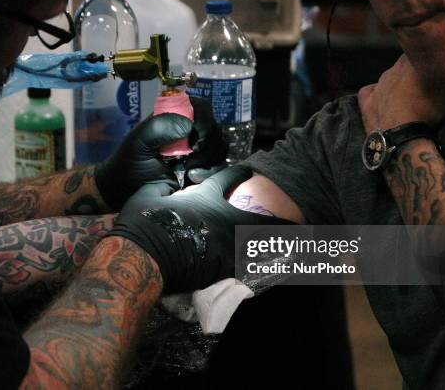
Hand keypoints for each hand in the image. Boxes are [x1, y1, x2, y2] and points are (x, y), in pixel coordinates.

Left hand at [95, 97, 227, 209]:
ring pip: (220, 148)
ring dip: (207, 160)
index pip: (202, 108)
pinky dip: (209, 173)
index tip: (194, 138)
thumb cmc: (131, 162)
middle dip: (205, 145)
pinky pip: (219, 166)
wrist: (130, 191)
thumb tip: (189, 126)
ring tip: (187, 170)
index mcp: (177, 115)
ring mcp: (200, 150)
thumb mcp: (139, 141)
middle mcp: (192, 130)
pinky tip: (191, 178)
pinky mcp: (204, 168)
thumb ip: (160, 127)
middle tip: (188, 158)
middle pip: (215, 129)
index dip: (204, 122)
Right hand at [107, 166, 294, 292]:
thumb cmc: (144, 222)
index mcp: (206, 197)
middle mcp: (225, 217)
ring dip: (282, 246)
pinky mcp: (225, 266)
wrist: (146, 254)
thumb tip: (165, 185)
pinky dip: (267, 269)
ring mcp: (229, 243)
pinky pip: (253, 267)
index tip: (248, 172)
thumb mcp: (147, 194)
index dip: (240, 174)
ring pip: (264, 244)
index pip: (228, 179)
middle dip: (281, 221)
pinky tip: (282, 272)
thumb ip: (161, 188)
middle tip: (300, 225)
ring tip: (300, 249)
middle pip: (261, 218)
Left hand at [359, 55, 444, 132]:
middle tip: (422, 91)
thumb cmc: (428, 111)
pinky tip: (381, 101)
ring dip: (395, 87)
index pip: (420, 53)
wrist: (402, 135)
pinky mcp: (367, 102)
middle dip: (411, 76)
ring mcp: (378, 86)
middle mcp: (392, 70)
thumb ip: (441, 75)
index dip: (427, 63)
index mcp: (410, 62)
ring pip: (387, 80)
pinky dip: (374, 94)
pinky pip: (368, 92)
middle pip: (403, 67)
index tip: (434, 72)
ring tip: (407, 103)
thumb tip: (442, 72)